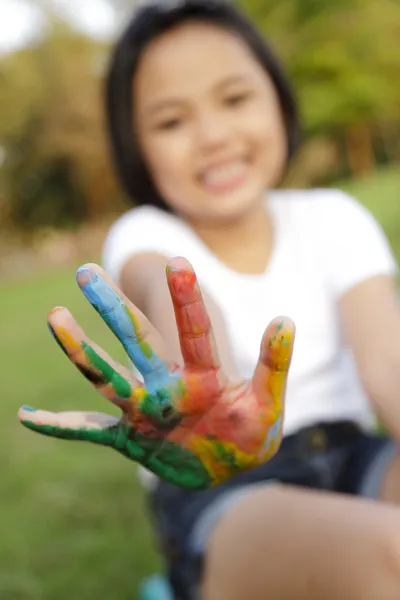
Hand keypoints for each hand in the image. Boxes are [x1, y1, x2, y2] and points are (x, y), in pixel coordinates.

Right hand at [18, 257, 294, 488]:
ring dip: (81, 350)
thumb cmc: (251, 433)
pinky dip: (59, 427)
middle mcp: (167, 386)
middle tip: (86, 271)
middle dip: (112, 308)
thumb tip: (286, 318)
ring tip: (56, 316)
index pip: (193, 332)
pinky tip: (26, 417)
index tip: (179, 262)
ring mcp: (145, 411)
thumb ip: (274, 365)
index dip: (187, 300)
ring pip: (107, 377)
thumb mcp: (267, 403)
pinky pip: (89, 431)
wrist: (230, 466)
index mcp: (203, 377)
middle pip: (136, 341)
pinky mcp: (131, 439)